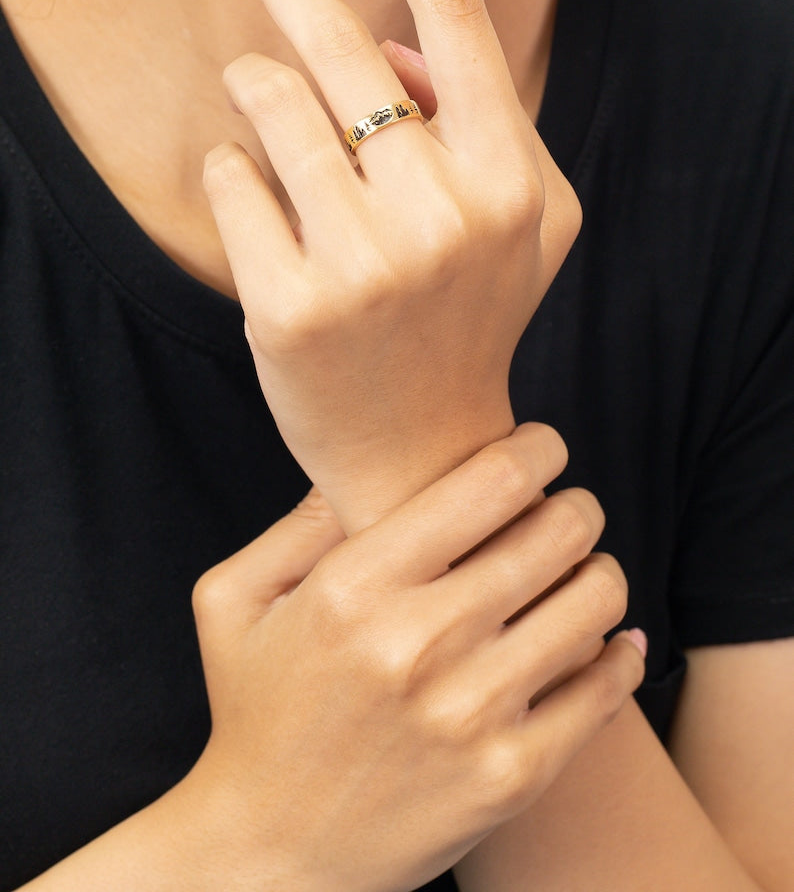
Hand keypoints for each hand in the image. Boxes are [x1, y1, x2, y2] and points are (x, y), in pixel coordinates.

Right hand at [184, 425, 643, 891]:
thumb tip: (356, 464)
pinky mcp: (511, 776)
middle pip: (558, 531)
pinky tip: (605, 639)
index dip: (536, 448)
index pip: (494, 481)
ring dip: (599, 571)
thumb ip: (296, 522)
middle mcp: (419, 644)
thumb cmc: (255, 711)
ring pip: (594, 600)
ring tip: (578, 572)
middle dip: (575, 504)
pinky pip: (606, 687)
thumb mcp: (234, 601)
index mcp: (354, 587)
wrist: (271, 854)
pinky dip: (620, 651)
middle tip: (565, 509)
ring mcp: (472, 715)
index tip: (540, 449)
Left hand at [204, 0, 581, 529]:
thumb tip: (392, 41)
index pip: (454, 16)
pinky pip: (228, 180)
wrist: (425, 448)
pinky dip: (232, 172)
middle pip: (344, 45)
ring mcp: (363, 264)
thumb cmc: (472, 316)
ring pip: (270, 104)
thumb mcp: (522, 218)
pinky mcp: (288, 306)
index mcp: (510, 179)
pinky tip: (258, 207)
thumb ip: (481, 117)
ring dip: (254, 83)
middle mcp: (443, 214)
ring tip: (260, 101)